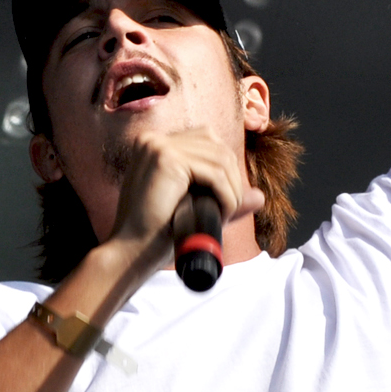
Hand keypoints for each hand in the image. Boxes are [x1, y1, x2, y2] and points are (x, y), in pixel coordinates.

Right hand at [105, 128, 263, 273]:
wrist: (131, 252)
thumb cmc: (156, 234)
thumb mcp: (194, 208)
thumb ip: (223, 197)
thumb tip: (260, 196)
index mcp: (154, 144)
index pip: (206, 139)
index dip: (224, 167)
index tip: (225, 197)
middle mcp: (153, 139)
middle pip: (216, 145)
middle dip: (232, 178)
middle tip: (230, 209)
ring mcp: (158, 146)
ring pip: (220, 159)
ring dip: (232, 189)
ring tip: (225, 214)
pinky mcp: (166, 159)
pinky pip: (215, 173)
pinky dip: (227, 195)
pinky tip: (222, 213)